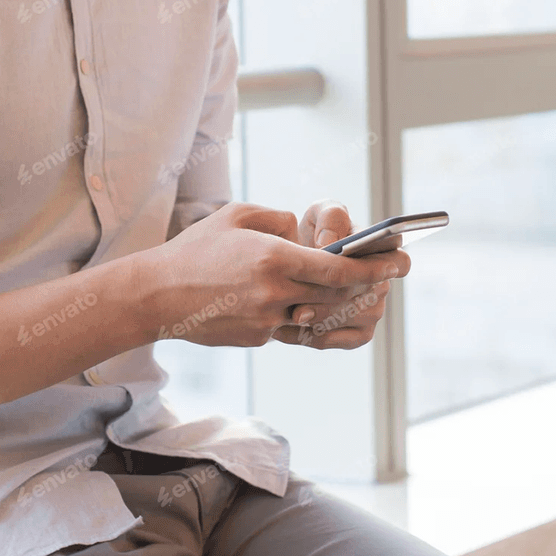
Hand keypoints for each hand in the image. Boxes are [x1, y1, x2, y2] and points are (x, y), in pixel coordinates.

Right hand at [144, 201, 407, 351]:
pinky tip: (283, 298)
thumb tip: (304, 232)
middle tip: (386, 277)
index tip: (399, 264)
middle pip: (335, 293)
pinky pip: (288, 324)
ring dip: (331, 300)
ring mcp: (266, 321)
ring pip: (315, 312)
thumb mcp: (237, 216)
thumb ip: (278, 219)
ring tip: (339, 286)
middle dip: (364, 285)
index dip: (373, 267)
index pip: (337, 267)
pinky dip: (294, 310)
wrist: (156, 296)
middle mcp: (274, 292)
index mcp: (273, 258)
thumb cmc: (195, 250)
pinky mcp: (257, 339)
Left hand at [276, 199, 404, 349]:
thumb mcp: (322, 214)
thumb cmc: (317, 232)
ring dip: (320, 317)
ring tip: (290, 313)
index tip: (350, 265)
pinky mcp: (356, 334)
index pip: (400, 263)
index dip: (383, 266)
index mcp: (385, 254)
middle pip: (366, 295)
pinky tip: (284, 329)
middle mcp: (383, 284)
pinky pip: (336, 340)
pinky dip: (309, 336)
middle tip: (303, 300)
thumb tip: (330, 244)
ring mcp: (372, 312)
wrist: (297, 263)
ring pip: (350, 319)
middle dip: (333, 296)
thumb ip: (331, 218)